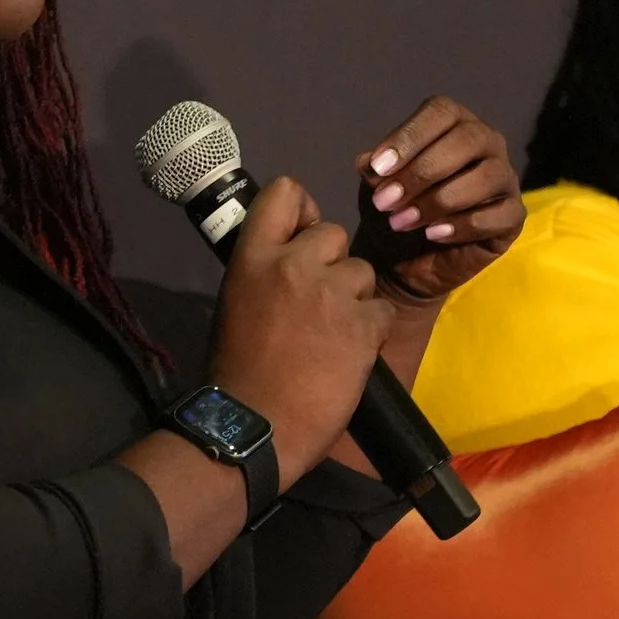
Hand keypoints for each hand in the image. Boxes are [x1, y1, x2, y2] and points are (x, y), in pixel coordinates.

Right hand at [210, 176, 396, 477]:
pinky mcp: (363, 324)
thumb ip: (264, 271)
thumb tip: (288, 258)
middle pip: (333, 234)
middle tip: (318, 303)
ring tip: (334, 335)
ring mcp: (332, 293)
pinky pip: (383, 309)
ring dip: (354, 299)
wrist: (256, 426)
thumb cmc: (237, 372)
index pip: (285, 192)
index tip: (301, 234)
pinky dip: (372, 330)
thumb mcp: (236, 303)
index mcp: (253, 257)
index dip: (301, 209)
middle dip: (332, 264)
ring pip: (363, 272)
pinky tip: (351, 354)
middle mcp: (294, 264)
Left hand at [348, 96, 526, 310]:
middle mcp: (486, 142)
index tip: (377, 168)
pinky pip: (500, 214)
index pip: (440, 112)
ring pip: (487, 176)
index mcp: (453, 123)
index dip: (409, 137)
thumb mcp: (375, 187)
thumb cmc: (393, 209)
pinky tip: (433, 235)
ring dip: (440, 200)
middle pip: (467, 140)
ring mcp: (504, 178)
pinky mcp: (513, 216)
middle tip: (387, 201)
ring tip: (403, 222)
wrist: (402, 262)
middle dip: (423, 171)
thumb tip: (370, 163)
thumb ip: (374, 169)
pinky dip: (463, 225)